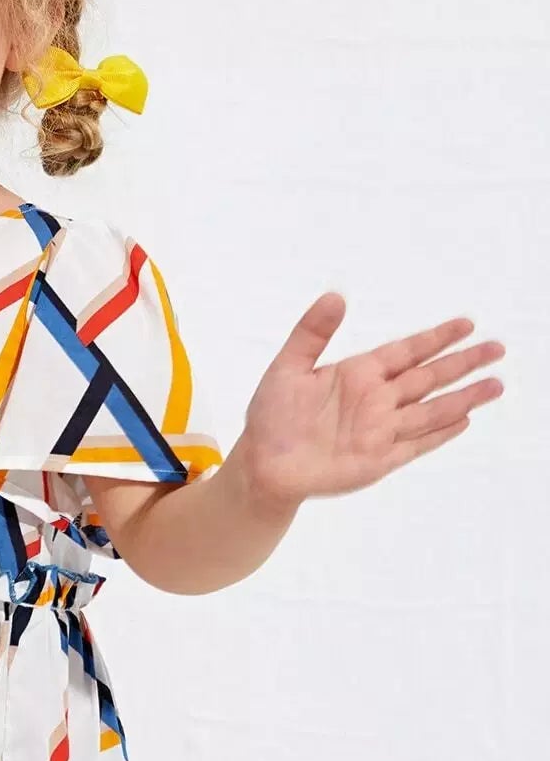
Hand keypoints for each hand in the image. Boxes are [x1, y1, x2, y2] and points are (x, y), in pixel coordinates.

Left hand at [235, 293, 505, 506]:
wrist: (263, 464)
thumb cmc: (272, 416)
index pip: (407, 351)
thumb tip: (335, 296)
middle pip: (429, 378)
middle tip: (497, 348)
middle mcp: (376, 400)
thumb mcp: (288, 366)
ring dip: (463, 398)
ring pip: (430, 410)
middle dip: (463, 363)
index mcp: (359, 374)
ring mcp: (379, 431)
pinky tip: (463, 421)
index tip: (467, 324)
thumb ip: (312, 332)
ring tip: (495, 385)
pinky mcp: (377, 460)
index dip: (437, 338)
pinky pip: (414, 444)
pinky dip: (439, 434)